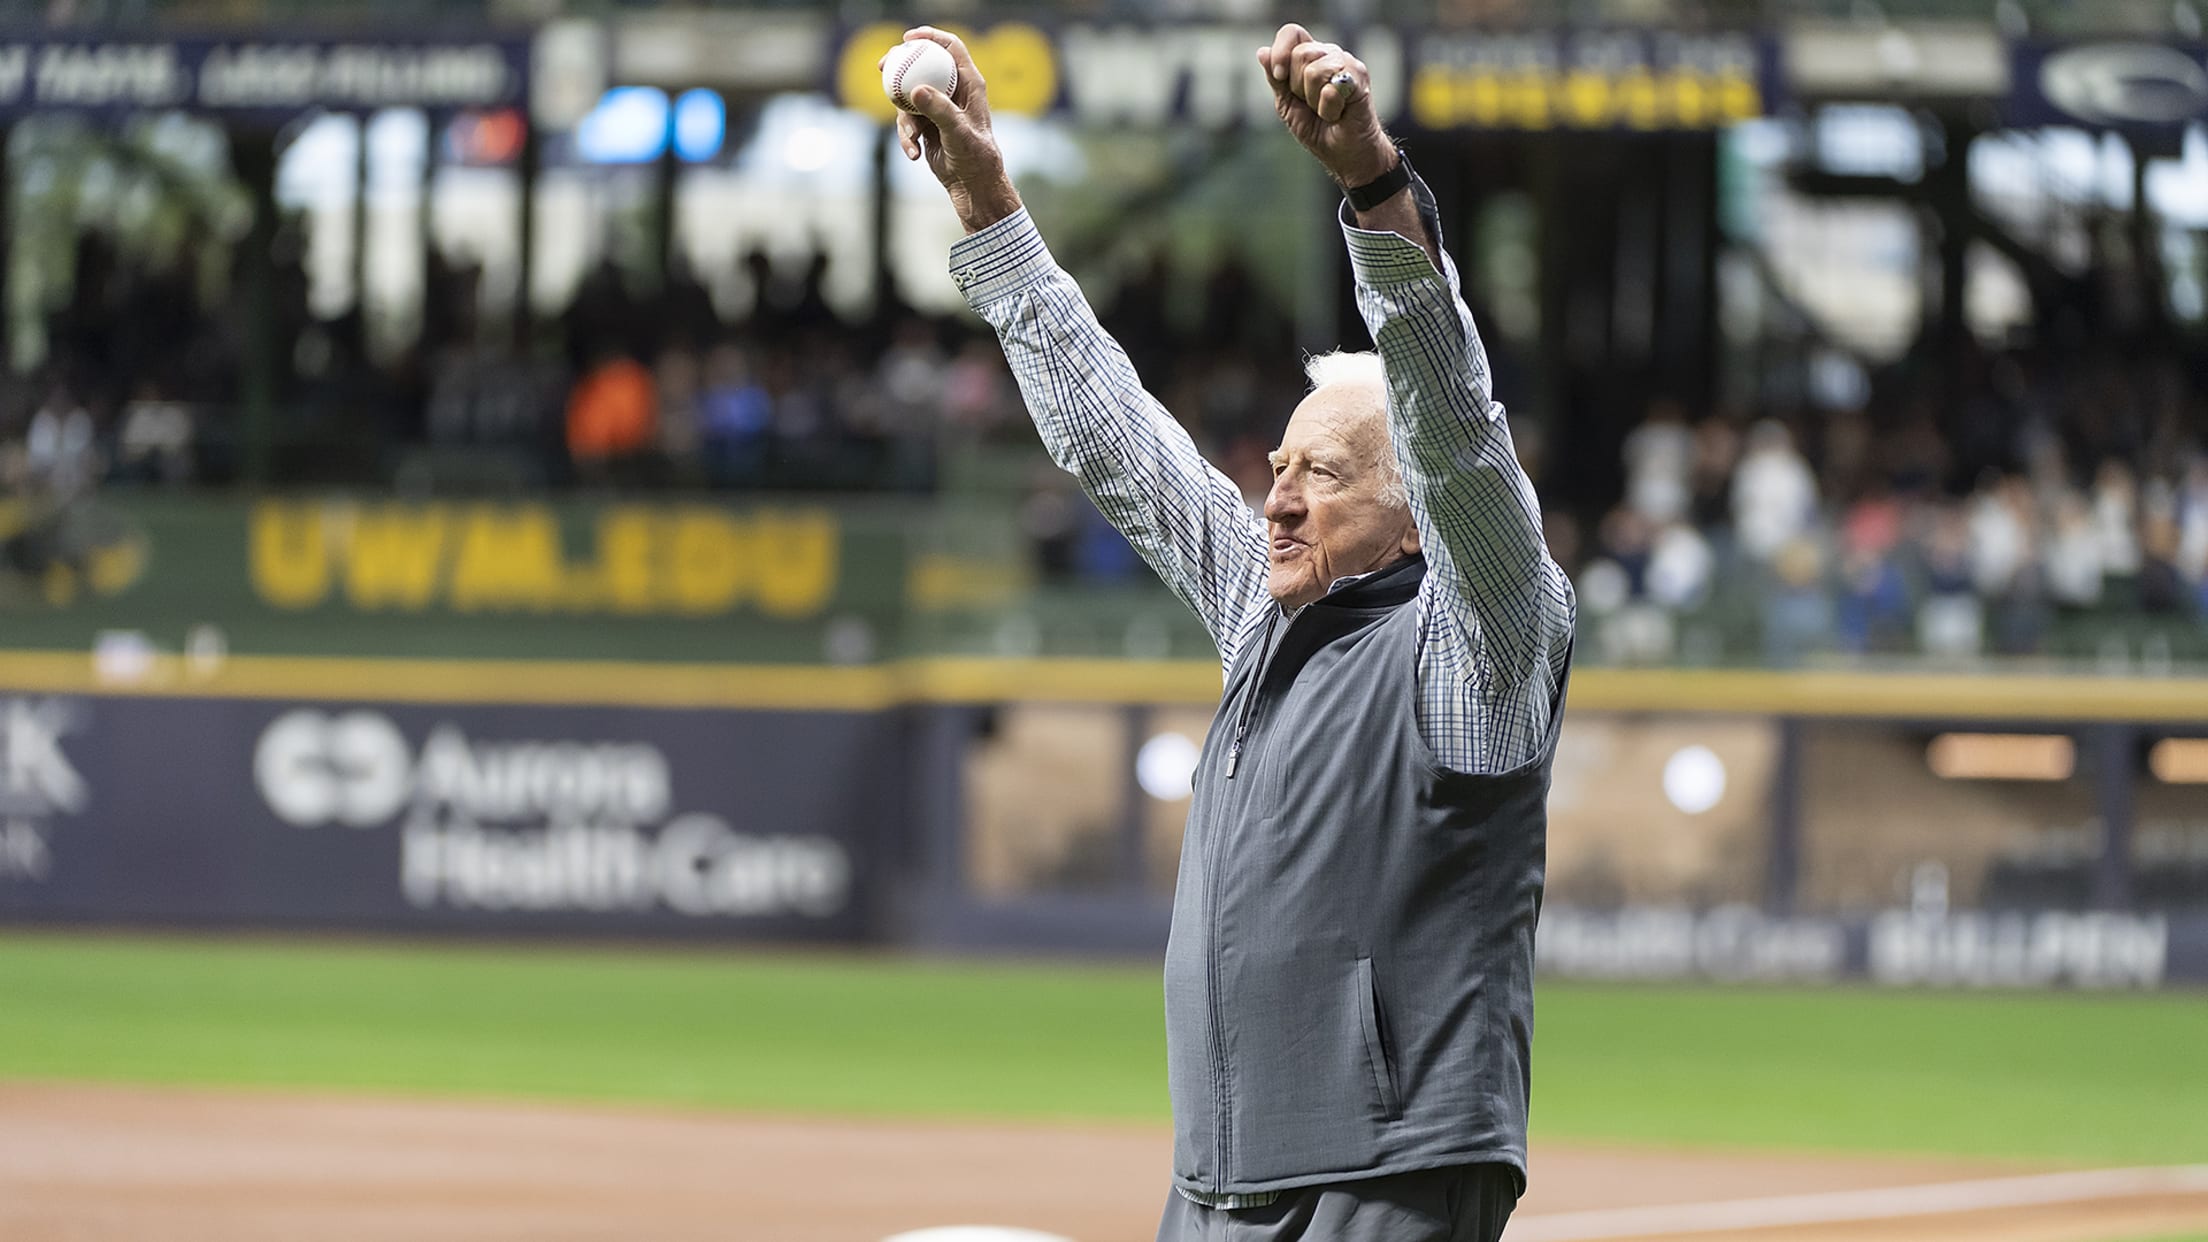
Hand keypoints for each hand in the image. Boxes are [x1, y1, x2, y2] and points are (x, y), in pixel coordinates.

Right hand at [882, 28, 1022, 233]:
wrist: (973, 186)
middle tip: (883, 67)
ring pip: (910, 97)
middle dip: (901, 66)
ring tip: (913, 139)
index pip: (950, 48)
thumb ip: (939, 110)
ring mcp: (939, 108)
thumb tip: (917, 90)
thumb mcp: (958, 132)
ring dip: (905, 119)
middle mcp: (954, 92)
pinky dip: (907, 137)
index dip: (930, 37)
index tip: (907, 39)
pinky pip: (908, 122)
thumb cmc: (976, 157)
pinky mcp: (928, 126)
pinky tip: (913, 154)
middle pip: (924, 66)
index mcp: (969, 84)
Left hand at [1256, 24, 1395, 188]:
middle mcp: (1329, 54)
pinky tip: (1338, 113)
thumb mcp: (1287, 104)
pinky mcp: (1360, 77)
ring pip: (1315, 70)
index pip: (1292, 33)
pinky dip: (1329, 109)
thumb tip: (1262, 51)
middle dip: (1298, 87)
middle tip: (1312, 103)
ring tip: (1326, 109)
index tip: (1279, 76)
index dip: (1281, 51)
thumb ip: (1276, 78)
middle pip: (1301, 53)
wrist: (1344, 153)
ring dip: (1314, 100)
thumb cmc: (1318, 128)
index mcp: (1310, 56)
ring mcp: (1347, 63)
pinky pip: (1331, 88)